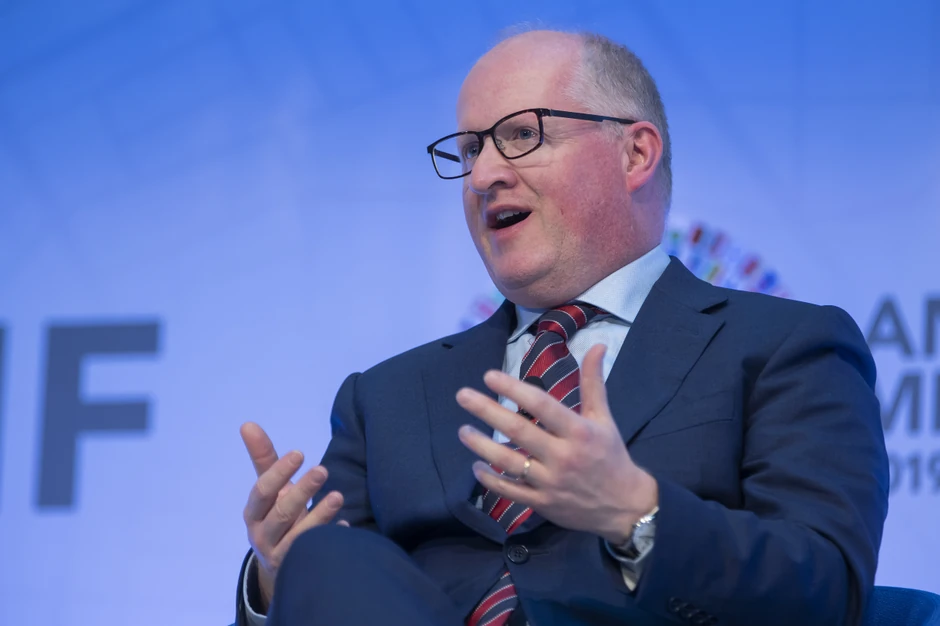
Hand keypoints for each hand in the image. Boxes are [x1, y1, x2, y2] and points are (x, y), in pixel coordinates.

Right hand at [240, 422, 345, 609]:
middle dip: (302, 491)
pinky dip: (331, 538)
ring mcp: (281, 555)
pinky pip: (317, 554)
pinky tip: (344, 526)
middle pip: (281, 514)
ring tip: (338, 496)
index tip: (299, 453)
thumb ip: (263, 458)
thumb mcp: (269, 490)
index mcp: (253, 513)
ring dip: (320, 515)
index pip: (262, 492)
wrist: (280, 564)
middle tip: (323, 470)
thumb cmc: (276, 516)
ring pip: (299, 537)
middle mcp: (262, 536)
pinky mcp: (299, 568)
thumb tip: (247, 423)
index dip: (279, 473)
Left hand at [455, 344, 657, 543]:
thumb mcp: (604, 418)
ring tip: (463, 430)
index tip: (489, 376)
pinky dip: (491, 480)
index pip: (541, 405)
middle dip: (487, 412)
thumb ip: (593, 382)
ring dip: (482, 446)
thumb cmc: (611, 456)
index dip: (514, 389)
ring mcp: (550, 482)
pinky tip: (476, 466)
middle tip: (462, 396)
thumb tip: (596, 345)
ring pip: (509, 463)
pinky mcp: (542, 503)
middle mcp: (562, 456)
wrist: (625, 506)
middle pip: (518, 431)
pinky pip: (510, 491)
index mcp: (578, 432)